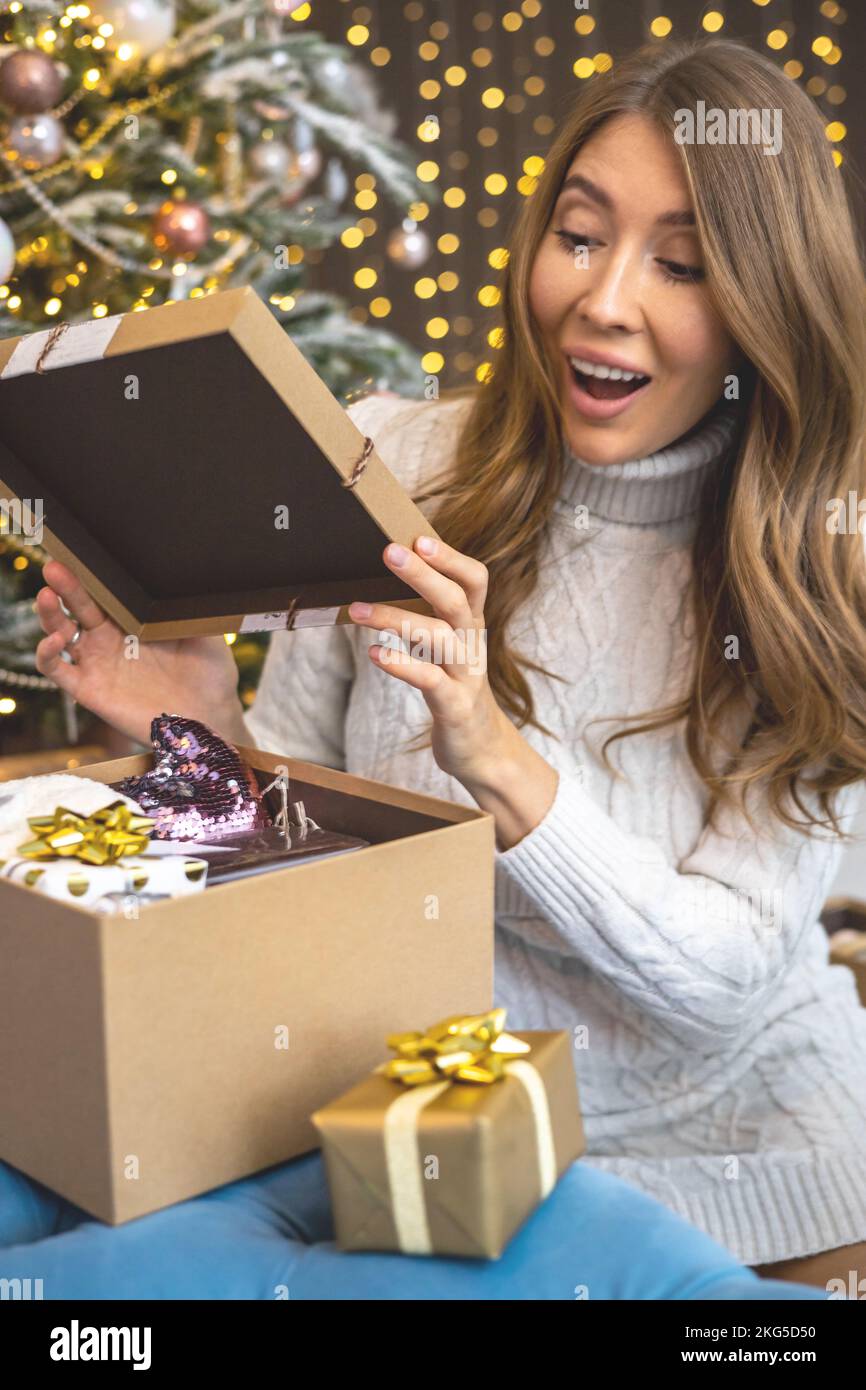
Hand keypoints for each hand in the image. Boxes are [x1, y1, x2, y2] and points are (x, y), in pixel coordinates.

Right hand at [34, 560, 243, 747]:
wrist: (212, 717)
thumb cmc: (212, 674)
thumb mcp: (205, 630)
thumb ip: (186, 606)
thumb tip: (183, 571)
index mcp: (134, 620)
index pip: (105, 592)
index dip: (91, 574)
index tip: (81, 552)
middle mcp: (110, 639)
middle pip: (79, 606)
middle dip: (65, 585)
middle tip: (55, 565)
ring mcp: (97, 663)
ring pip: (60, 632)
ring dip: (49, 614)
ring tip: (47, 595)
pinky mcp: (89, 689)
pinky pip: (58, 671)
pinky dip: (47, 655)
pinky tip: (54, 641)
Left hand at [347, 537, 558, 847]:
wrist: (481, 749)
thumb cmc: (453, 688)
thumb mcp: (446, 646)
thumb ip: (427, 613)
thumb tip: (390, 574)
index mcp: (471, 624)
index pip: (475, 579)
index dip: (451, 557)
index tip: (419, 537)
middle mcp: (472, 644)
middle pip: (455, 599)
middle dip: (422, 574)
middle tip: (388, 551)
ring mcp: (465, 675)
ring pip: (437, 637)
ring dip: (395, 618)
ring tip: (356, 609)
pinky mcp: (453, 706)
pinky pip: (430, 681)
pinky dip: (402, 665)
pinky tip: (375, 655)